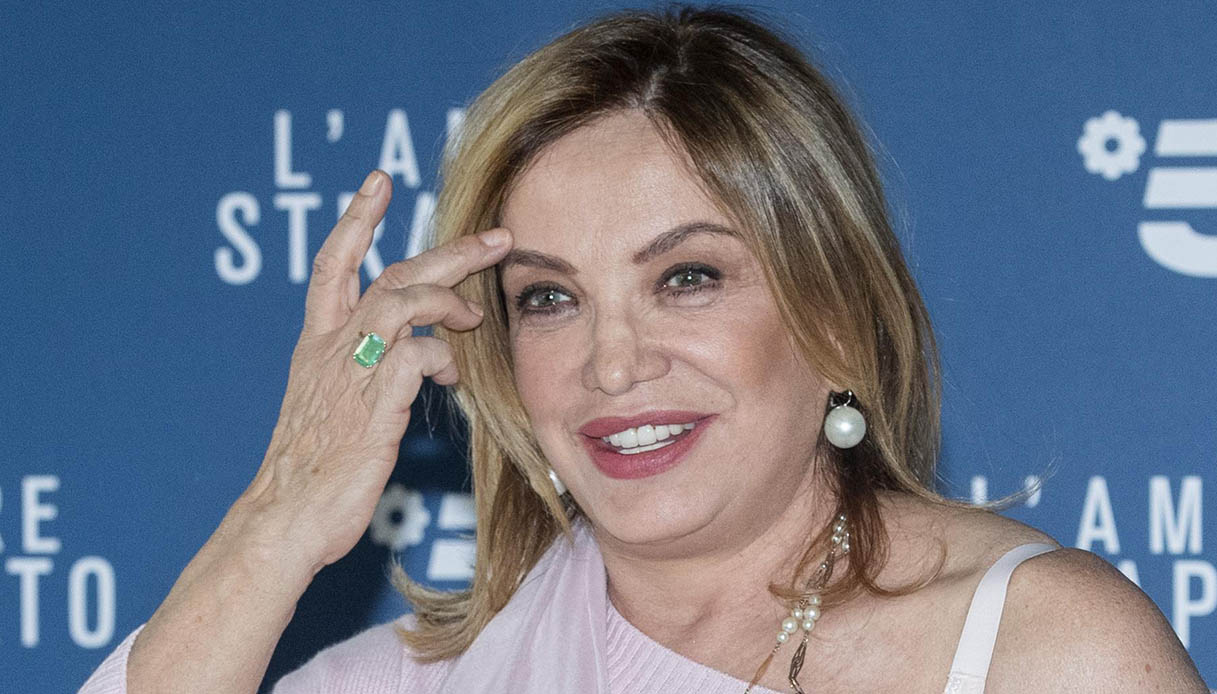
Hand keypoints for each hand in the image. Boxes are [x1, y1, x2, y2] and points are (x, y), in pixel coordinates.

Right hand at [241, 169, 510, 571]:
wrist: (286, 516)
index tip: (379, 181)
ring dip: (450, 300)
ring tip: (475, 316)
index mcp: (317, 343)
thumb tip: (415, 352)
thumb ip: (363, 369)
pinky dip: (442, 356)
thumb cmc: (313, 466)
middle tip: (495, 236)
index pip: (332, 263)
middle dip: (449, 251)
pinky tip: (453, 374)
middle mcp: (332, 348)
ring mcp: (351, 375)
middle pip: (391, 276)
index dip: (356, 220)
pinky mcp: (373, 407)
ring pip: (404, 303)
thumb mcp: (330, 404)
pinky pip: (416, 357)